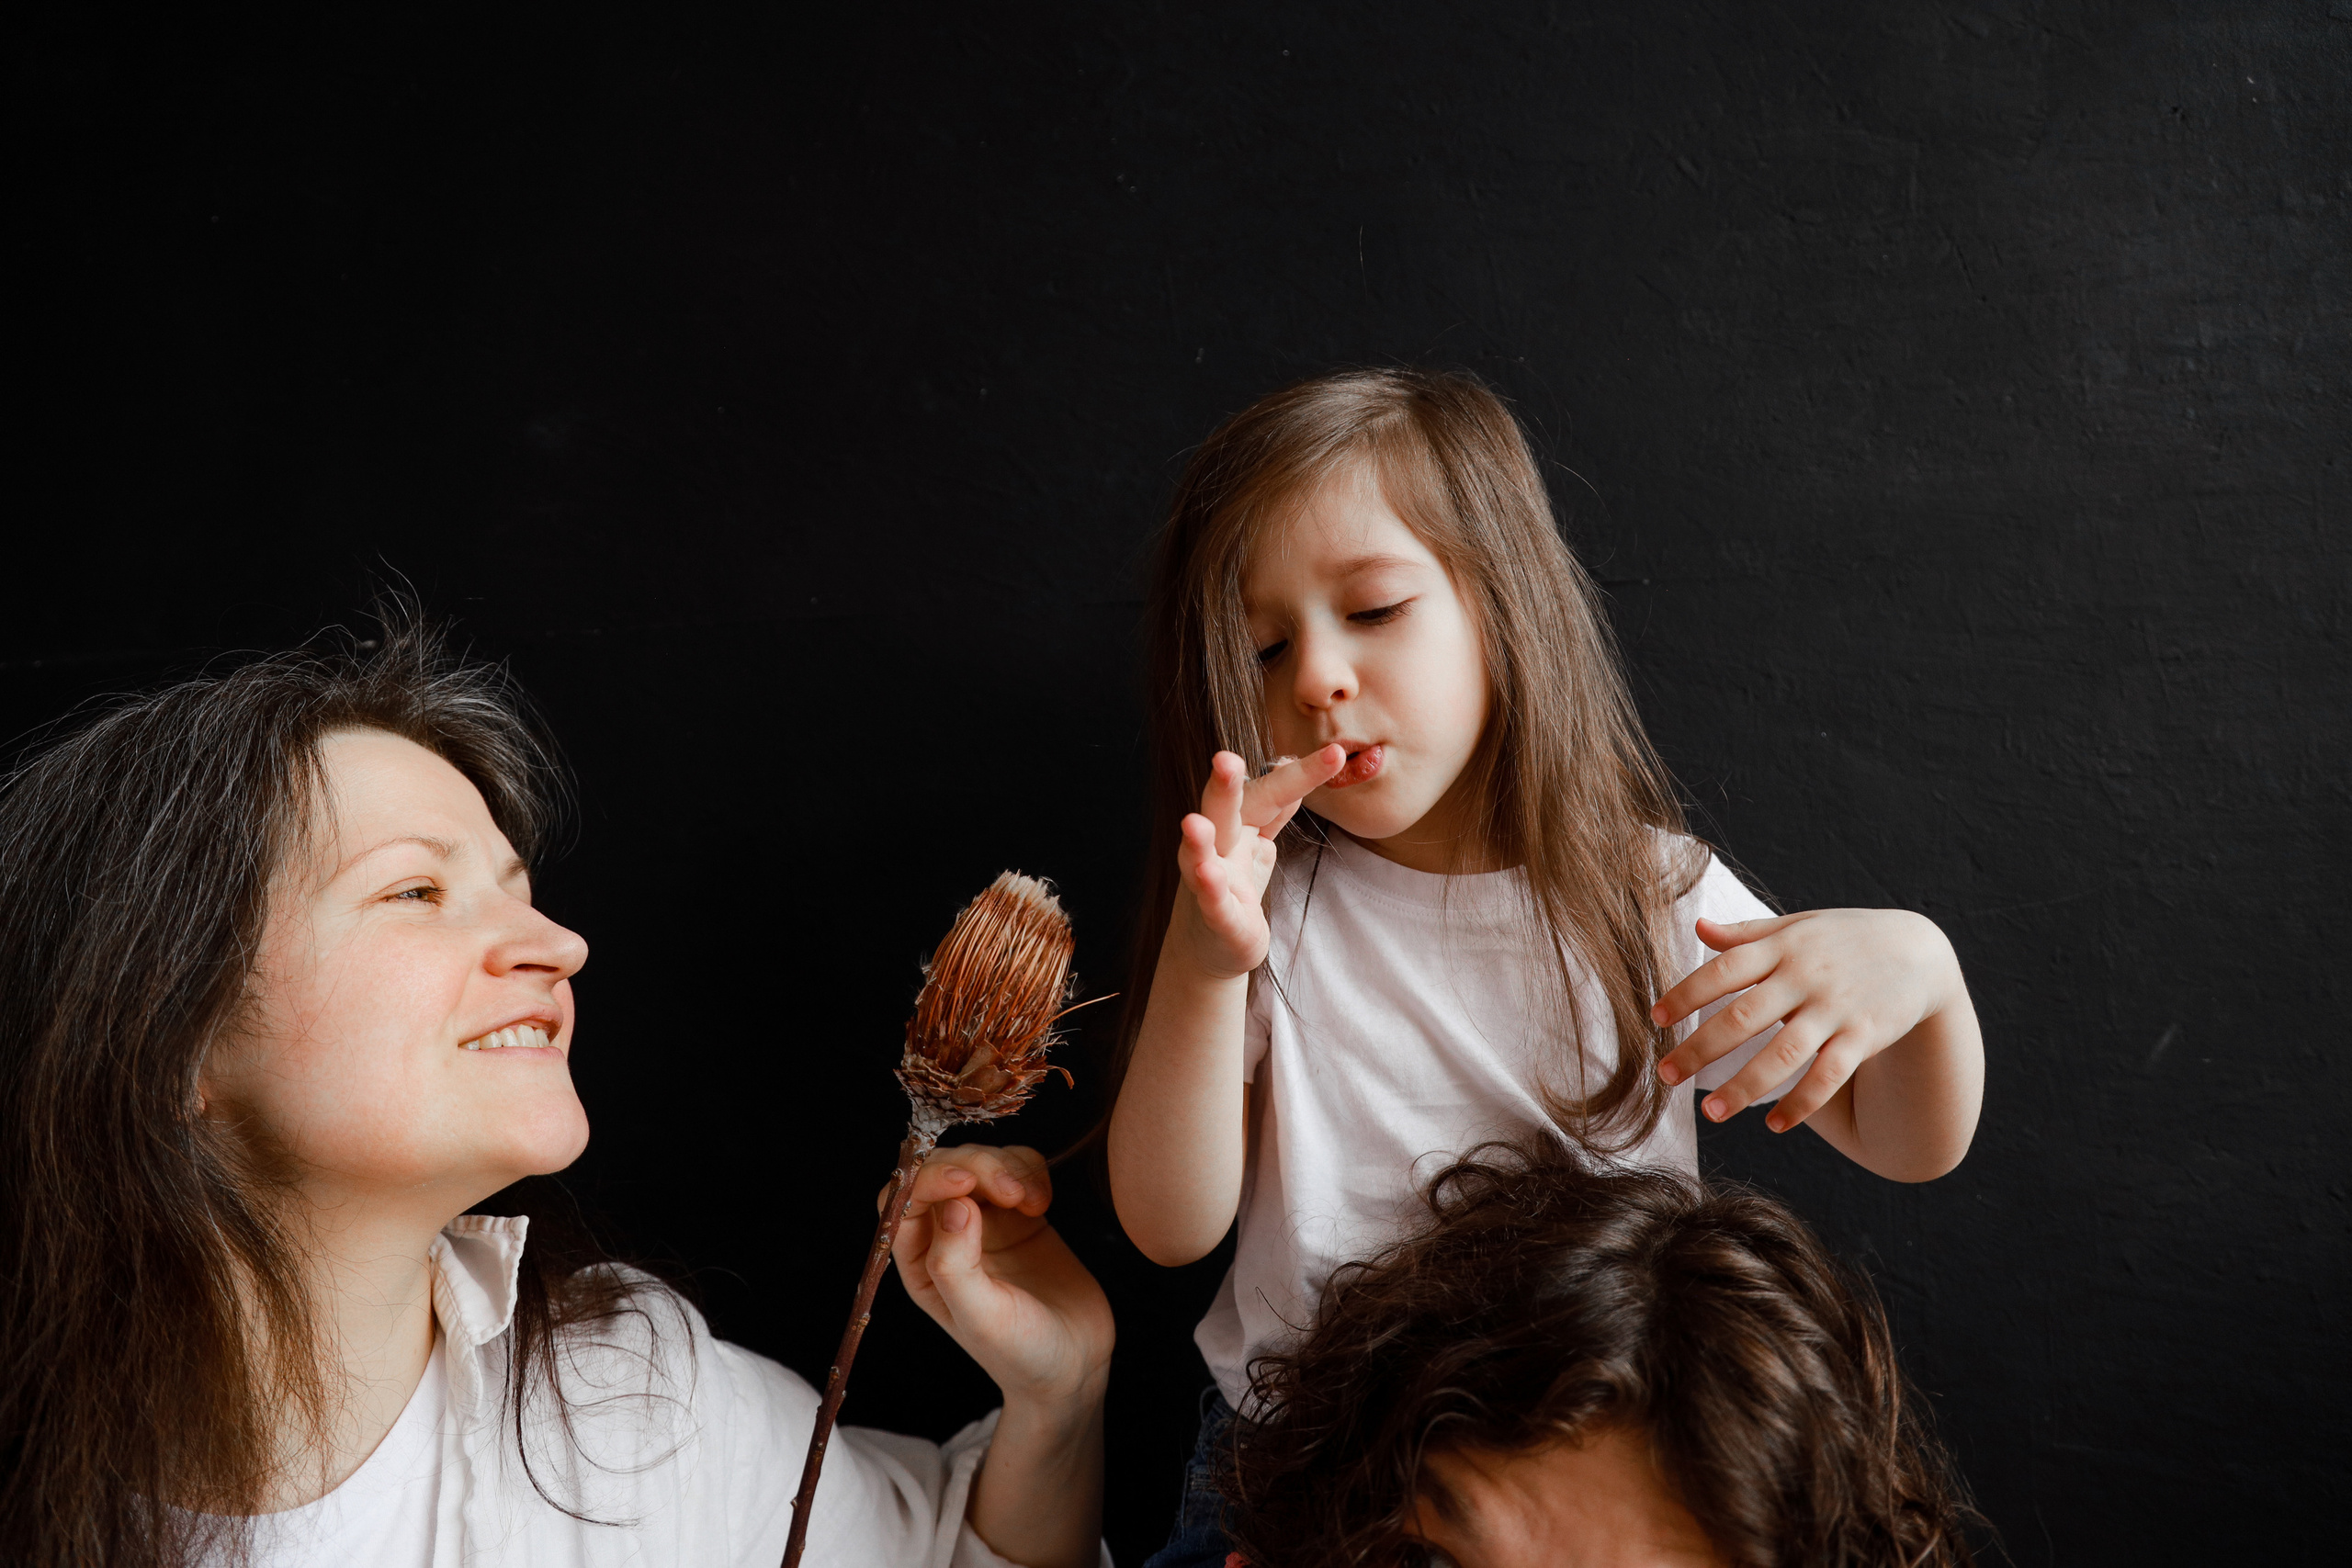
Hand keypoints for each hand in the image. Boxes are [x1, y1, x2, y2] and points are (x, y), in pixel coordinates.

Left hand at [888, 1144, 1113, 1406]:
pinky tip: (1043, 1203)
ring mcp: (985, 1220)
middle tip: (1012, 1192)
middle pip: (942, 1168)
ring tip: (1034, 1203)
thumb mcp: (982, 1317)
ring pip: (981, 1160)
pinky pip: (1017, 1165)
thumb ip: (956, 1264)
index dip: (928, 1179)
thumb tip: (952, 1205)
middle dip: (976, 1166)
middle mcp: (946, 1236)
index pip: (904, 1199)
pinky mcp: (1021, 1212)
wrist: (1075, 1362)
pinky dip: (1031, 1170)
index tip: (966, 1181)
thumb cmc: (1021, 1352)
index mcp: (921, 1262)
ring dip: (1007, 1166)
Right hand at [1172, 746, 1345, 977]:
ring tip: (1194, 823)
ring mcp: (1210, 883)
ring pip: (1201, 856)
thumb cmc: (1235, 889)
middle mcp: (1218, 847)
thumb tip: (1288, 762)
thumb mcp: (1259, 844)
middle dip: (1222, 786)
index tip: (1335, 755)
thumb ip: (1274, 807)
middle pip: (1221, 812)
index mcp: (1237, 825)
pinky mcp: (1216, 920)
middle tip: (1226, 760)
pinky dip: (1209, 889)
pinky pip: (1212, 903)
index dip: (1302, 775)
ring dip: (1198, 841)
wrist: (1209, 946)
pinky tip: (1207, 875)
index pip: (1271, 793)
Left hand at [1652, 909, 1965, 1133]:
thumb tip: (1697, 928)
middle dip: (1700, 1048)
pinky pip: (1828, 1077)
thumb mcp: (1798, 926)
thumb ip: (1747, 933)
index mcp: (1783, 948)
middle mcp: (1805, 978)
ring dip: (1743, 1087)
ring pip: (1784, 1055)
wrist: (1921, 950)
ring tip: (1710, 1114)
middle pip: (1743, 1017)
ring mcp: (1836, 1010)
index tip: (1655, 1018)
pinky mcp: (1864, 1037)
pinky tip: (1773, 1125)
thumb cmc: (1844, 939)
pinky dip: (1801, 1103)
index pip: (1724, 970)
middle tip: (1663, 1075)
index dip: (1686, 993)